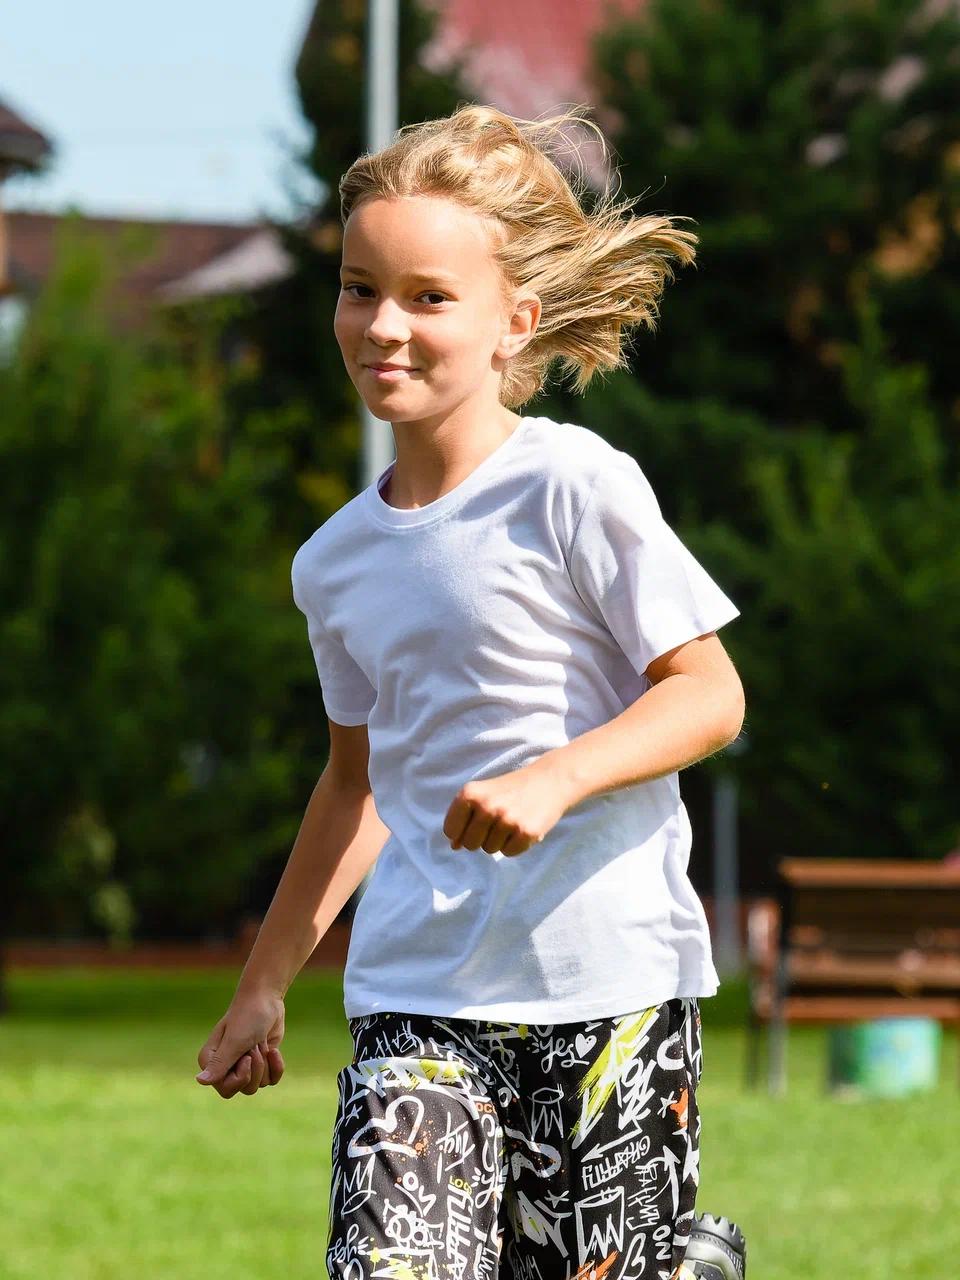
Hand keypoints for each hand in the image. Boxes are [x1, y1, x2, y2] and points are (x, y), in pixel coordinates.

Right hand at [195, 988, 285, 1098]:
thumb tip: (200, 1081)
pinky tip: (274, 1050)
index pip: (227, 1090)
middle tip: (254, 1045)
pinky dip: (276, 1066)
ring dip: (265, 1062)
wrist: (266, 999)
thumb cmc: (247, 1017)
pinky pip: (271, 1080)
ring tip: (259, 1042)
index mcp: (210, 1063)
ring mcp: (243, 1066)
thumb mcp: (235, 1041)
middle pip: (246, 1089)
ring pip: (259, 1084)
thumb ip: (219, 1064)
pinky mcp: (260, 1063)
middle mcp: (224, 1067)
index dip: (241, 1076)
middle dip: (256, 1068)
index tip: (246, 1056)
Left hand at [442, 760, 571, 855]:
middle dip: (481, 838)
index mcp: (470, 793)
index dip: (462, 831)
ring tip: (513, 821)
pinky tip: (523, 828)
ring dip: (500, 840)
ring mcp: (506, 820)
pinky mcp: (526, 832)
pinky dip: (515, 845)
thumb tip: (453, 847)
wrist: (550, 780)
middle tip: (499, 820)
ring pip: (489, 850)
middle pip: (469, 844)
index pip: (450, 830)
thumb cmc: (512, 789)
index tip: (476, 821)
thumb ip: (464, 818)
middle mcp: (486, 806)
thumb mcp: (484, 795)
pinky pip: (509, 853)